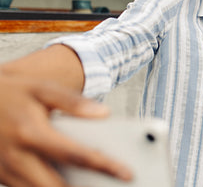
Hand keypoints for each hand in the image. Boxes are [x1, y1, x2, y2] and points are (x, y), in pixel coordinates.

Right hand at [0, 77, 132, 186]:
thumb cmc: (12, 92)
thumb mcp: (41, 88)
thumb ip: (73, 102)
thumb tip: (104, 113)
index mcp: (32, 133)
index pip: (77, 156)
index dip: (105, 166)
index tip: (127, 174)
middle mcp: (18, 157)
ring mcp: (6, 170)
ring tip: (93, 186)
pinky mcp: (1, 176)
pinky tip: (70, 183)